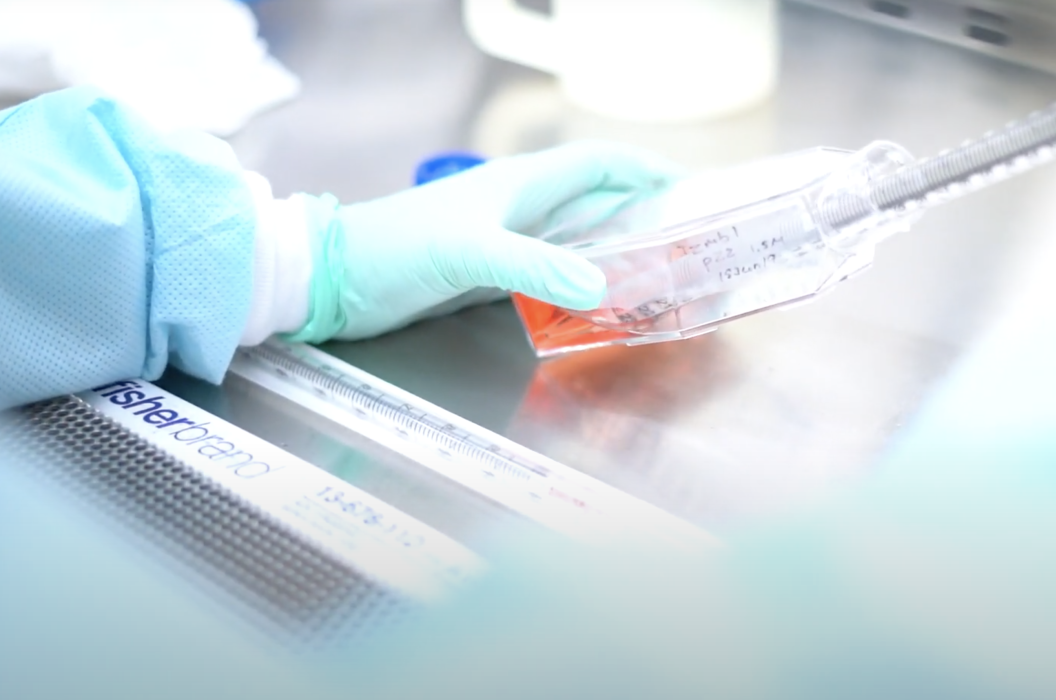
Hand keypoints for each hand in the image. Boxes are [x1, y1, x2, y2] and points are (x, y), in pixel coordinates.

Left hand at [287, 141, 679, 342]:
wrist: (335, 278)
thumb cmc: (394, 249)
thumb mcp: (468, 254)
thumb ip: (534, 268)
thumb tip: (600, 285)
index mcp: (520, 185)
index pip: (597, 164)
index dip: (644, 170)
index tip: (687, 188)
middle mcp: (518, 206)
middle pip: (594, 197)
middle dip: (641, 208)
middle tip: (683, 234)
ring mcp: (504, 239)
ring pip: (575, 235)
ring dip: (615, 246)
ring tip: (655, 268)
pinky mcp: (489, 273)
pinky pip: (551, 269)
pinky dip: (581, 280)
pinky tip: (596, 301)